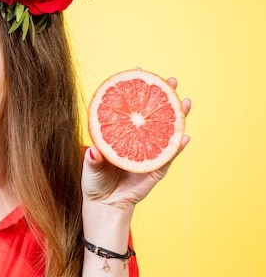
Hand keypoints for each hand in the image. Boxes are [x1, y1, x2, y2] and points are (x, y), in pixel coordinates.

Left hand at [82, 76, 190, 210]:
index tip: (138, 70)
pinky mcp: (155, 171)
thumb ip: (92, 160)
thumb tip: (94, 151)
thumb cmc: (94, 182)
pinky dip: (177, 147)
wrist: (103, 206)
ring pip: (165, 132)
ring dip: (177, 117)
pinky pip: (167, 157)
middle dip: (162, 96)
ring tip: (186, 102)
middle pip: (152, 114)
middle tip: (171, 80)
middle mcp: (136, 140)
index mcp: (120, 134)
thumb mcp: (90, 168)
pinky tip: (184, 136)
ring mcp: (148, 154)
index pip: (129, 107)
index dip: (135, 89)